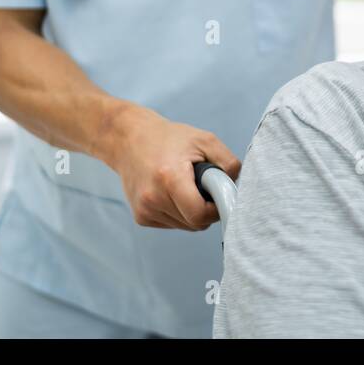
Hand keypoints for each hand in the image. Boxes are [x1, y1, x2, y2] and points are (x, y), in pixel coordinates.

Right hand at [104, 104, 241, 229]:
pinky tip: (172, 193)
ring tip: (185, 186)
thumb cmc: (169, 138)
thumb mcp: (204, 140)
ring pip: (184, 226)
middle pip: (194, 223)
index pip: (199, 215)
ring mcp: (145, 209)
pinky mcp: (140, 217)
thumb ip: (228, 162)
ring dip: (191, 212)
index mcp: (170, 178)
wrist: (129, 140)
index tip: (218, 196)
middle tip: (202, 186)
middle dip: (205, 209)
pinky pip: (171, 224)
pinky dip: (178, 213)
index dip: (215, 210)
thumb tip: (234, 187)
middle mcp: (153, 198)